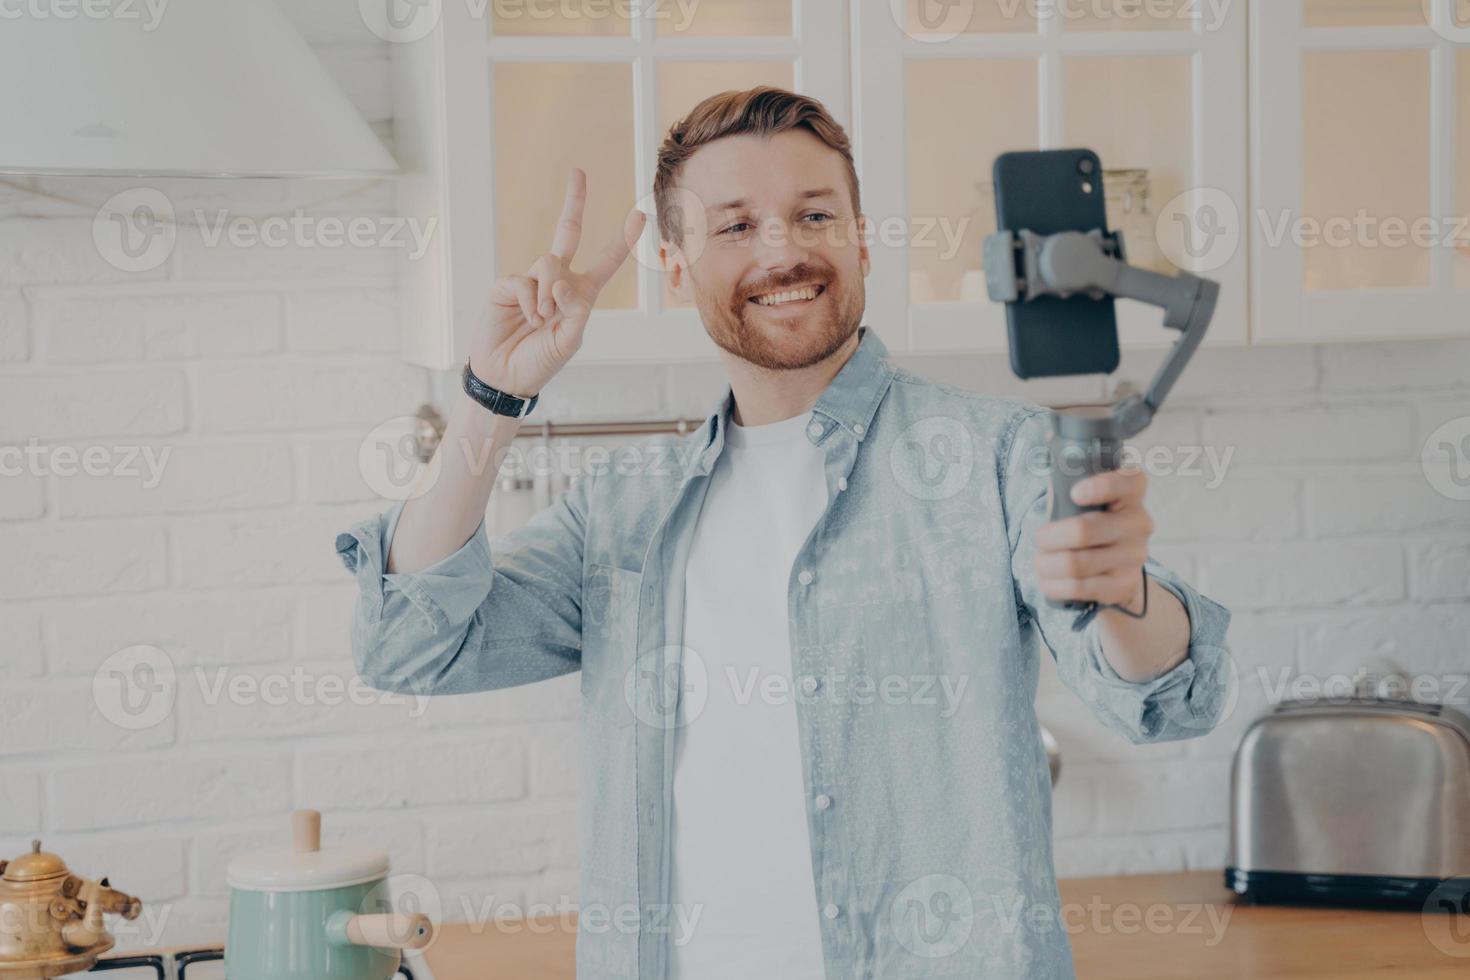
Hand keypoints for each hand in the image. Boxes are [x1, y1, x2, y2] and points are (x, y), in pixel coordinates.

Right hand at [471, 167, 646, 397]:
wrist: (505, 376)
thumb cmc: (540, 362)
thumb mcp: (569, 341)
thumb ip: (575, 311)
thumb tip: (561, 283)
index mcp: (580, 294)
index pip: (605, 261)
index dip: (622, 239)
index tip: (640, 215)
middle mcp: (557, 280)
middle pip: (568, 232)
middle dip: (574, 201)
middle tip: (578, 171)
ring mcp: (532, 280)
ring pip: (550, 263)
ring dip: (549, 294)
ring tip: (542, 319)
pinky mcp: (508, 285)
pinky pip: (524, 281)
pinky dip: (531, 302)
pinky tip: (528, 318)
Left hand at [1033, 467, 1151, 610]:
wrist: (1114, 569)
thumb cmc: (1090, 521)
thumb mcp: (1082, 498)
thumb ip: (1067, 479)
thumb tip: (1047, 446)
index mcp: (1132, 493)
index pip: (1129, 482)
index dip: (1101, 486)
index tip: (1074, 493)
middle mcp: (1139, 523)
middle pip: (1084, 531)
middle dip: (1049, 537)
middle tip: (1039, 538)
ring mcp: (1134, 557)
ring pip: (1076, 563)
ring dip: (1046, 564)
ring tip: (1040, 562)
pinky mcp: (1124, 585)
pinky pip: (1080, 588)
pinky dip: (1055, 586)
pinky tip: (1047, 581)